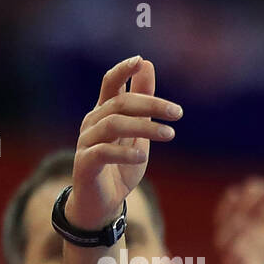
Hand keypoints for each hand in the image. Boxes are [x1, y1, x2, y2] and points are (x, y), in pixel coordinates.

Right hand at [68, 57, 181, 230]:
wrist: (103, 202)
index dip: (123, 70)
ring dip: (144, 127)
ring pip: (113, 124)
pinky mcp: (85, 163)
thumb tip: (147, 65)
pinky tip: (141, 155)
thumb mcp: (139, 132)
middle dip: (150, 104)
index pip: (110, 83)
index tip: (141, 60)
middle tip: (178, 113)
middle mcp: (92, 122)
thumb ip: (143, 103)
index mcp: (105, 112)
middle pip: (120, 103)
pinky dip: (124, 152)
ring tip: (170, 134)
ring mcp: (86, 142)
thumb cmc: (121, 165)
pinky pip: (103, 152)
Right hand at [214, 177, 263, 263]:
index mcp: (236, 232)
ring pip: (224, 248)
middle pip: (225, 225)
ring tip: (241, 222)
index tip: (250, 186)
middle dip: (233, 210)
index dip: (237, 199)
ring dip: (232, 233)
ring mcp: (232, 263)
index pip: (230, 212)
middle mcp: (230, 246)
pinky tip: (241, 256)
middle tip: (241, 196)